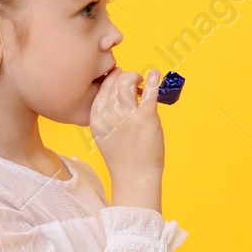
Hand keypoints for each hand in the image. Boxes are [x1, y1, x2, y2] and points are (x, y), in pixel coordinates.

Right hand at [90, 66, 164, 187]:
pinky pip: (149, 92)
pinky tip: (155, 74)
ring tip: (142, 81)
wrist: (134, 176)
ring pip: (128, 83)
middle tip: (134, 79)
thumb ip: (107, 115)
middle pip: (116, 82)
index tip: (120, 76)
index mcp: (96, 117)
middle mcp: (110, 114)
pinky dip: (153, 80)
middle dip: (126, 76)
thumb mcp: (104, 134)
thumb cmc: (122, 157)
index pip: (102, 88)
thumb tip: (117, 94)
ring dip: (136, 77)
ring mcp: (128, 115)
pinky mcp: (146, 117)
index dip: (112, 78)